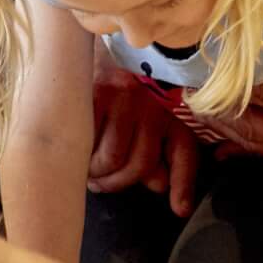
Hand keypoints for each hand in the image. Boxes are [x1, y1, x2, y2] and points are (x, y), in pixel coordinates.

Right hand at [88, 61, 206, 213]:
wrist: (84, 52)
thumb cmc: (111, 96)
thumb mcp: (138, 123)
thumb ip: (149, 153)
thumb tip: (158, 184)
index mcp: (167, 112)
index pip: (183, 150)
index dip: (184, 184)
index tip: (179, 210)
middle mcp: (152, 104)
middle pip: (141, 165)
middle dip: (118, 184)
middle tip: (101, 184)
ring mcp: (126, 99)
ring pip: (113, 159)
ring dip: (97, 174)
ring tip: (88, 169)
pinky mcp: (97, 95)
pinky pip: (90, 145)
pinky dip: (82, 158)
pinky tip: (78, 153)